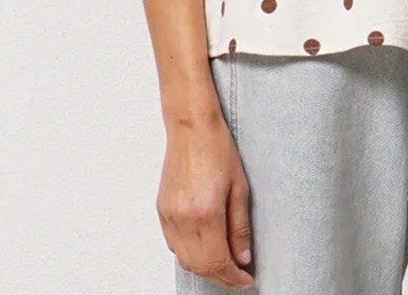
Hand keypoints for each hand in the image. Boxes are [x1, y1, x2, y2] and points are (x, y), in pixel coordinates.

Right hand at [157, 116, 255, 289]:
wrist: (191, 127)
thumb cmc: (217, 148)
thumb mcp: (239, 187)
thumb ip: (240, 226)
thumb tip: (242, 256)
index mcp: (205, 214)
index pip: (217, 262)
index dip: (233, 278)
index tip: (246, 280)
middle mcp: (183, 219)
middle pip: (199, 266)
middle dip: (220, 276)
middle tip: (238, 275)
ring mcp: (169, 216)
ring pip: (184, 259)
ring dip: (204, 267)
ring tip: (224, 263)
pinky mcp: (162, 210)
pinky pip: (173, 244)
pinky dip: (189, 253)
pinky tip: (204, 246)